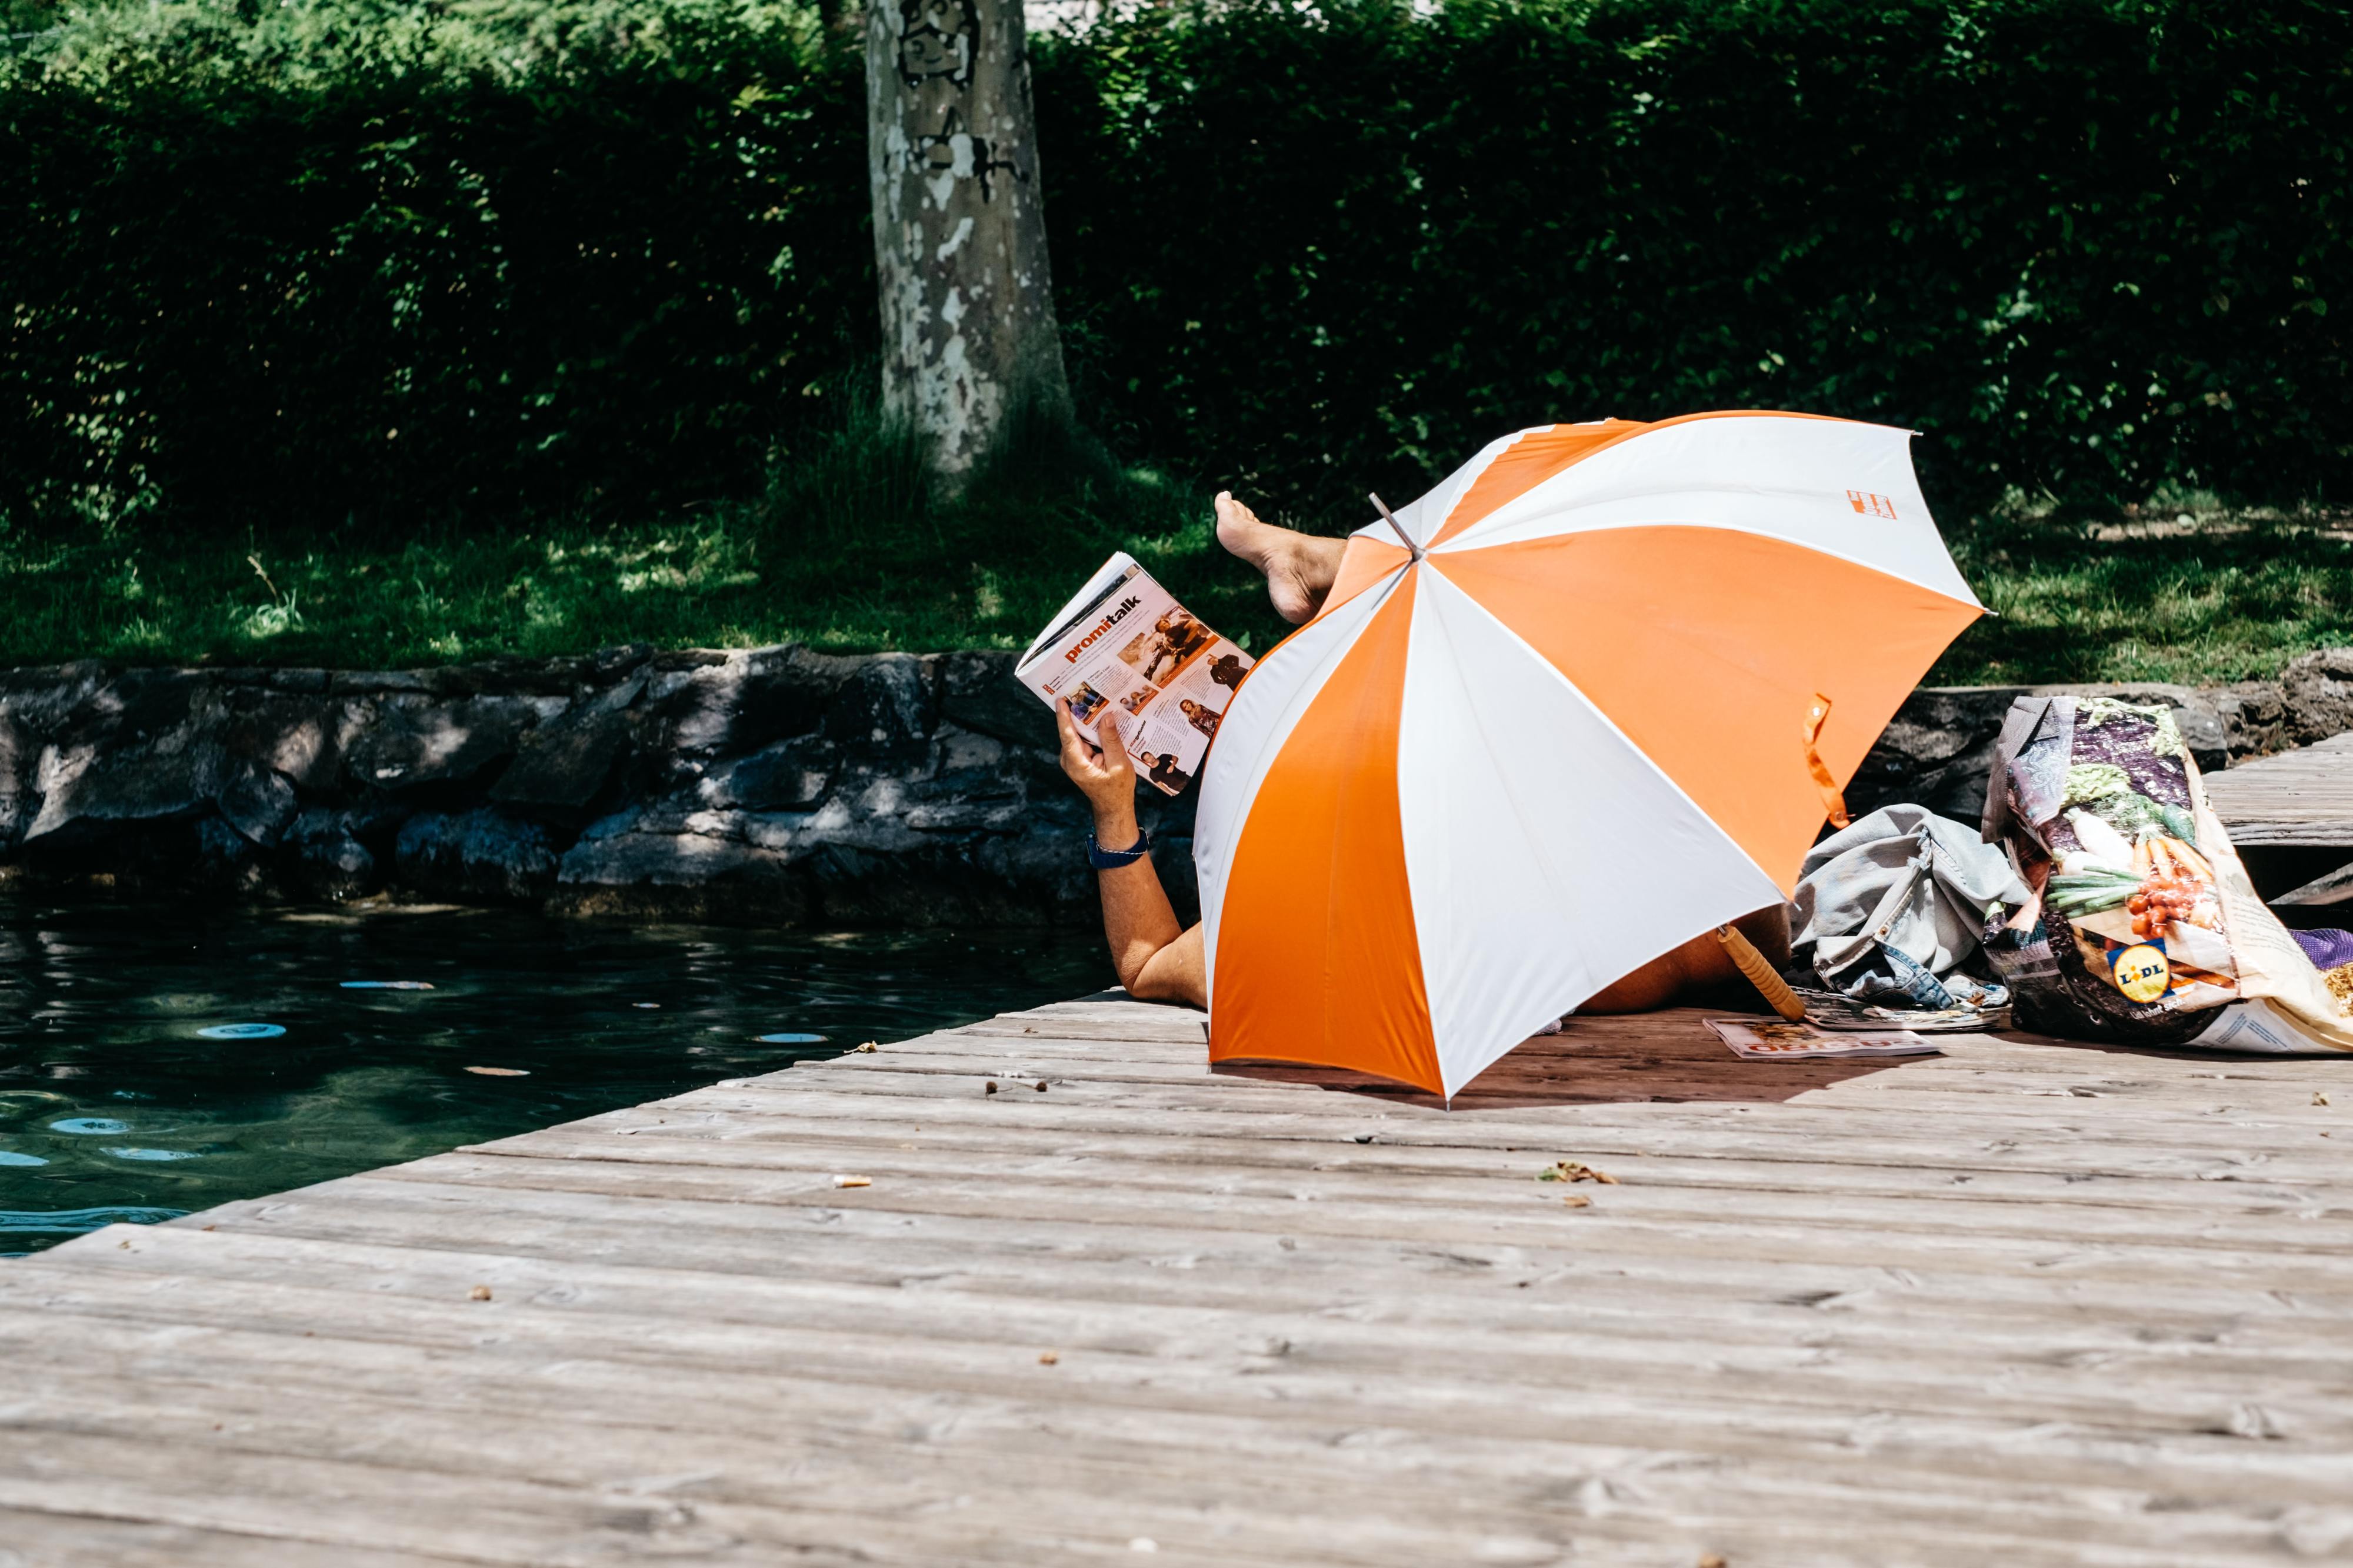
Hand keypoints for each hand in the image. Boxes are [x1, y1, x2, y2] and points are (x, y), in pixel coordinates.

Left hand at [1056, 700, 1138, 838]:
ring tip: (1094, 700)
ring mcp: (1074, 759)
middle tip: (1081, 691)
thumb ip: (1111, 740)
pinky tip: (1101, 718)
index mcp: (1077, 763)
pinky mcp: (1080, 759)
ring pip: (1078, 735)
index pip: (1068, 735)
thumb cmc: (1117, 789)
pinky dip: (1091, 730)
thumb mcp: (1119, 764)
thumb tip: (1106, 717)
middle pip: (1071, 731)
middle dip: (1076, 712)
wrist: (1114, 807)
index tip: (1060, 700)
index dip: (1064, 717)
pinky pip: (1084, 740)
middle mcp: (1070, 760)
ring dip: (1086, 720)